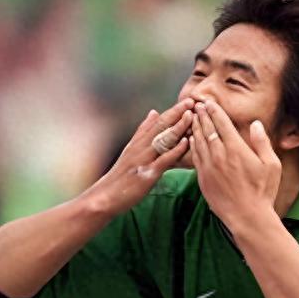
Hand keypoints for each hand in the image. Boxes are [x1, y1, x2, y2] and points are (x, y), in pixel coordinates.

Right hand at [82, 98, 194, 215]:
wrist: (105, 197)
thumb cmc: (121, 177)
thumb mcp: (131, 151)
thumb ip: (143, 132)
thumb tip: (154, 112)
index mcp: (138, 142)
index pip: (157, 122)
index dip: (173, 111)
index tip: (187, 101)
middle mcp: (140, 147)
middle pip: (160, 125)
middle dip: (177, 112)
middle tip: (193, 101)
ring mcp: (144, 159)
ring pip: (163, 139)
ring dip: (178, 126)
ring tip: (191, 115)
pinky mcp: (147, 174)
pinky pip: (163, 159)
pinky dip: (175, 150)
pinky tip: (186, 142)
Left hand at [188, 101, 281, 230]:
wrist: (247, 217)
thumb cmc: (263, 192)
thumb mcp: (272, 165)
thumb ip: (262, 142)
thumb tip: (256, 124)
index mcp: (237, 149)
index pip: (222, 123)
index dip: (214, 111)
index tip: (210, 103)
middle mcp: (220, 155)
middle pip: (207, 129)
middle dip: (202, 115)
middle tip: (197, 105)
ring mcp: (209, 167)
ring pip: (198, 141)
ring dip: (195, 127)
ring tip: (192, 118)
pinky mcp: (203, 178)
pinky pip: (195, 157)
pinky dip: (192, 145)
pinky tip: (191, 139)